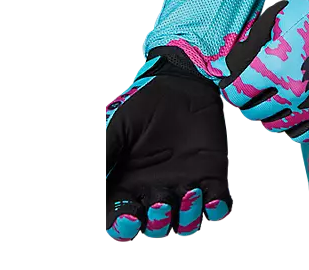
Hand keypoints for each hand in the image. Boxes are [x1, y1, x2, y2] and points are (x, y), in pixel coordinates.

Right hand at [105, 55, 232, 240]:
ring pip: (186, 223)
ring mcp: (185, 184)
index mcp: (127, 184)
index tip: (131, 217)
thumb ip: (104, 155)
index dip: (124, 228)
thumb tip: (89, 185)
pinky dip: (219, 210)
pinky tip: (214, 198)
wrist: (181, 79)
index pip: (121, 222)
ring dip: (188, 219)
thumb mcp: (118, 126)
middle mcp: (155, 190)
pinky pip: (218, 206)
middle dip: (159, 224)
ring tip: (191, 193)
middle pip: (155, 228)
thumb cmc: (144, 101)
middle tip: (163, 201)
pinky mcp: (212, 175)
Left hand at [219, 0, 308, 141]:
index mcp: (274, 65)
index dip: (230, 88)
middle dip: (247, 101)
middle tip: (252, 88)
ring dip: (267, 114)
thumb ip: (249, 45)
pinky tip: (291, 110)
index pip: (236, 94)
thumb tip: (226, 66)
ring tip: (272, 97)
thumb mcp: (275, 18)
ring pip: (273, 126)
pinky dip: (290, 126)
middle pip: (252, 112)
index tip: (233, 83)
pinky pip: (300, 135)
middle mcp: (291, 91)